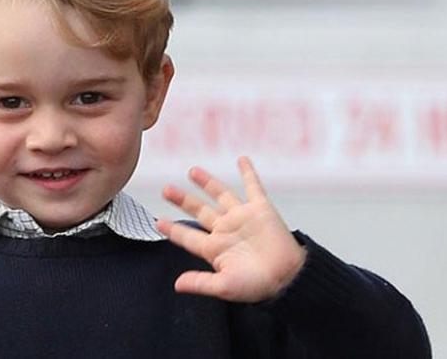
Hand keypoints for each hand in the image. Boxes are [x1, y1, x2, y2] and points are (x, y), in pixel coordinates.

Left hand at [156, 156, 305, 302]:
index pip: (188, 236)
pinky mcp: (261, 210)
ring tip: (193, 170)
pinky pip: (253, 187)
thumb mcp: (225, 286)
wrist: (289, 278)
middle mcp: (225, 229)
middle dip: (183, 200)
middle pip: (199, 211)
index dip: (173, 229)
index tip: (157, 221)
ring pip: (221, 195)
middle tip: (166, 189)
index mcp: (215, 248)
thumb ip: (201, 283)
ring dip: (207, 182)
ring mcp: (242, 217)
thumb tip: (177, 285)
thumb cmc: (259, 286)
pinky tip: (241, 160)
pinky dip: (248, 173)